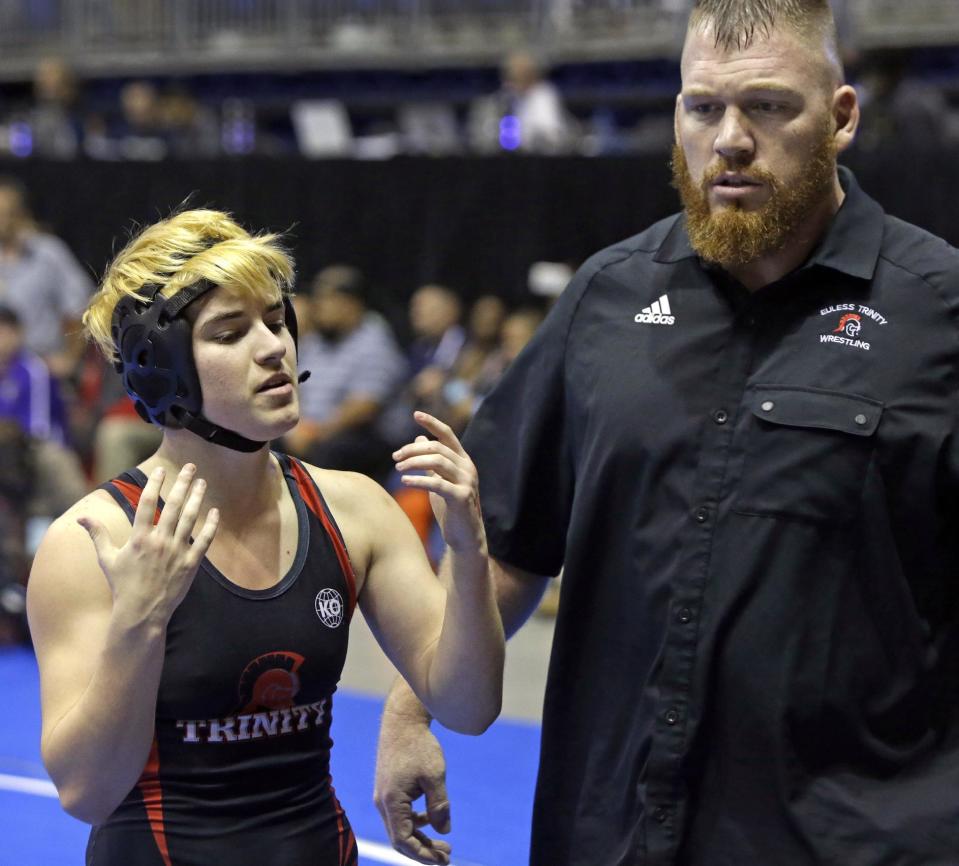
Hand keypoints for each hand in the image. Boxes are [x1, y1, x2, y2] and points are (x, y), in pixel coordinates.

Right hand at [77, 464, 218, 625]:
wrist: (141, 612)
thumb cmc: (122, 585)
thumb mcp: (107, 559)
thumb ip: (97, 535)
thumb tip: (82, 518)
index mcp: (138, 538)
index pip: (146, 503)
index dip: (154, 484)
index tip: (161, 470)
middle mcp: (159, 541)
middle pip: (173, 505)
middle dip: (182, 483)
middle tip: (190, 466)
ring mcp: (176, 552)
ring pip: (190, 519)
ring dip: (197, 498)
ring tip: (202, 482)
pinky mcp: (190, 564)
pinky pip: (204, 540)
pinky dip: (211, 525)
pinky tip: (215, 512)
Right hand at [374, 709, 451, 864]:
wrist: (402, 721)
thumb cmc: (418, 746)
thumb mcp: (434, 776)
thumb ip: (439, 806)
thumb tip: (444, 832)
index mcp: (391, 802)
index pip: (404, 841)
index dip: (423, 854)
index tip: (444, 859)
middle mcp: (382, 803)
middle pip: (400, 838)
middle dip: (423, 850)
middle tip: (447, 856)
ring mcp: (383, 796)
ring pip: (400, 827)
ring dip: (420, 838)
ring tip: (443, 844)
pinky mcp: (387, 790)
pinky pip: (399, 815)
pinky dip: (414, 823)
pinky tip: (430, 820)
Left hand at [393, 411, 484, 553]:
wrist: (464, 537)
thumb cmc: (450, 508)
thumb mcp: (439, 480)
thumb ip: (430, 460)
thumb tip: (418, 437)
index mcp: (462, 460)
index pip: (447, 434)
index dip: (432, 423)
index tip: (415, 414)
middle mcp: (467, 467)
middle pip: (437, 447)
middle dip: (412, 449)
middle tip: (395, 457)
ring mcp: (466, 482)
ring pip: (438, 461)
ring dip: (414, 462)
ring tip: (398, 469)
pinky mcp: (461, 497)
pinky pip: (437, 484)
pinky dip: (419, 480)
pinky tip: (405, 482)